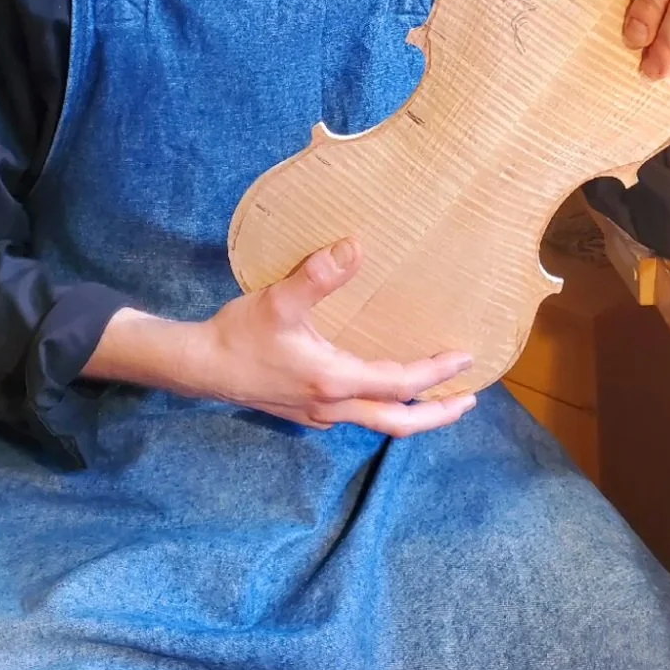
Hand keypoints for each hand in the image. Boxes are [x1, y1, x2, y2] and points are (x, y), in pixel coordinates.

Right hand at [195, 239, 476, 436]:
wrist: (201, 367)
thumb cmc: (240, 334)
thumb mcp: (280, 300)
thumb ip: (318, 275)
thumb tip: (355, 247)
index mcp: (334, 381)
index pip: (400, 384)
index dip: (435, 373)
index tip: (464, 358)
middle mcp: (332, 405)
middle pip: (398, 422)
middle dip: (436, 414)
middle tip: (468, 399)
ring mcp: (319, 414)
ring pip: (377, 422)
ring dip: (411, 413)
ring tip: (435, 397)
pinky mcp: (305, 411)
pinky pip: (357, 414)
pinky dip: (382, 406)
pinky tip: (379, 387)